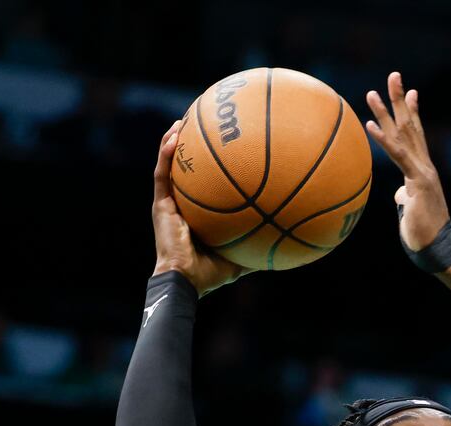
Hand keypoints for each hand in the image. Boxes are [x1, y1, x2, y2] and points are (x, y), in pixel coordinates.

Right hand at [152, 121, 247, 295]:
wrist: (187, 281)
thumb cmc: (213, 273)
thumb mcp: (244, 254)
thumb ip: (261, 244)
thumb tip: (290, 238)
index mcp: (199, 212)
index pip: (206, 183)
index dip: (212, 165)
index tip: (227, 146)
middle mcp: (183, 203)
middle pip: (187, 168)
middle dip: (193, 146)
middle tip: (204, 124)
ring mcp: (169, 202)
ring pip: (169, 165)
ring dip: (174, 141)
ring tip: (182, 121)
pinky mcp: (160, 204)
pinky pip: (162, 174)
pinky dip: (166, 155)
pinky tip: (174, 138)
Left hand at [365, 72, 450, 251]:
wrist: (437, 249)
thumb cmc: (424, 234)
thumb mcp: (412, 211)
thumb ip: (406, 197)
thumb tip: (399, 195)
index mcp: (423, 171)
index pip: (416, 136)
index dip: (411, 112)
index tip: (408, 91)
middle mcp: (425, 166)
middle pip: (410, 126)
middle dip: (400, 100)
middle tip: (393, 75)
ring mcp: (423, 172)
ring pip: (402, 137)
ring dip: (386, 113)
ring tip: (371, 93)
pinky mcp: (419, 182)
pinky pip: (398, 157)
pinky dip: (383, 140)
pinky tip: (370, 125)